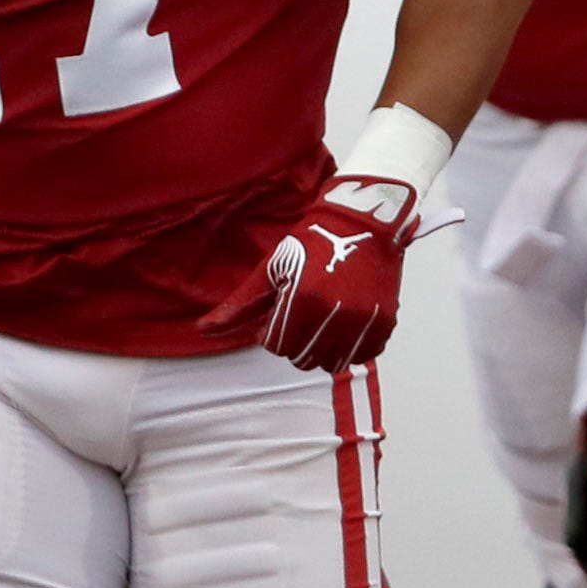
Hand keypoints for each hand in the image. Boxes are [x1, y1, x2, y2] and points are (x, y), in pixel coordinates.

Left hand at [220, 175, 418, 369]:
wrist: (363, 224)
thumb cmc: (311, 244)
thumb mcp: (270, 270)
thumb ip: (238, 306)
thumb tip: (202, 330)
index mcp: (303, 301)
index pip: (277, 347)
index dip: (273, 332)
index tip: (281, 311)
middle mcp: (335, 315)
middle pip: (303, 359)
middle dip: (296, 341)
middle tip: (302, 315)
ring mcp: (363, 321)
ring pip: (332, 363)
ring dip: (323, 348)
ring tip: (322, 321)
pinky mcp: (384, 322)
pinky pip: (362, 356)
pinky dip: (351, 347)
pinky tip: (345, 324)